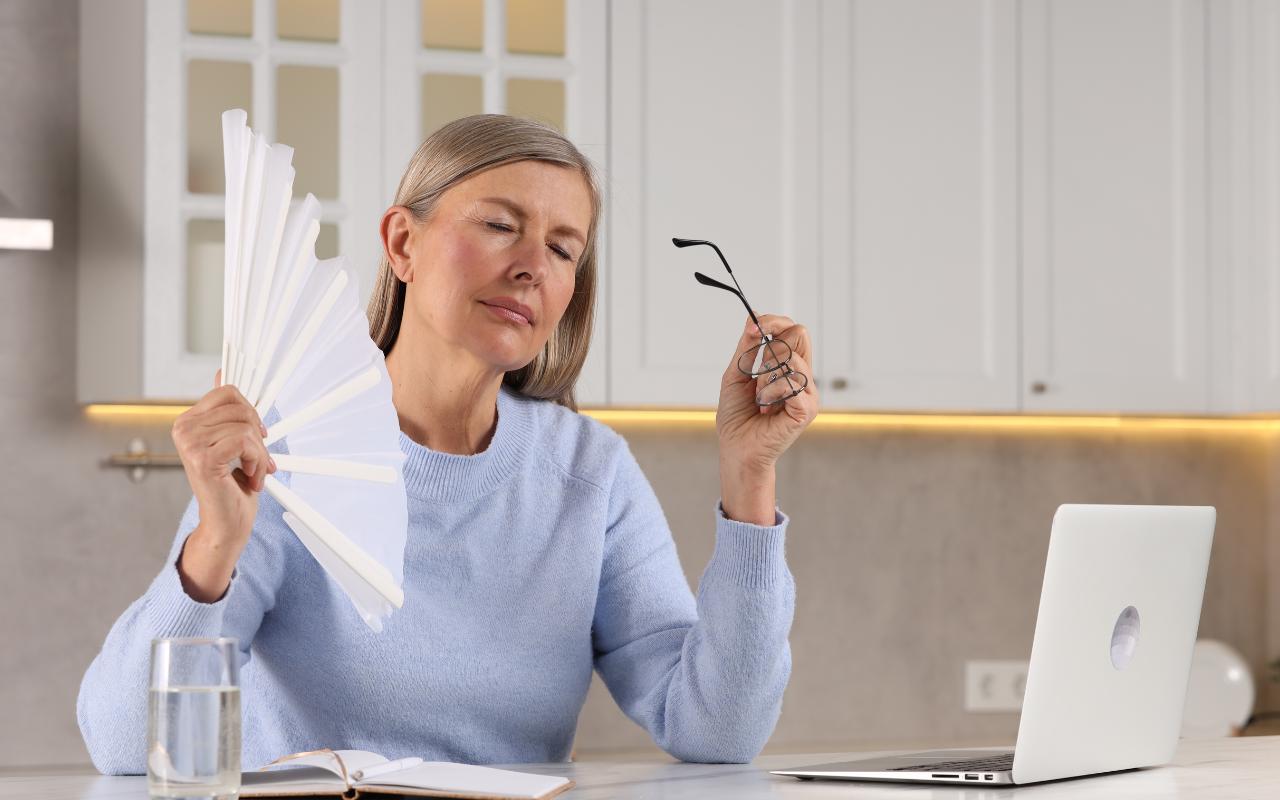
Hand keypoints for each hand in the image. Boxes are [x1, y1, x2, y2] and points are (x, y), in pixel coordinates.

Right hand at [169, 370, 276, 600]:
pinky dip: (257, 461)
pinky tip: (250, 478)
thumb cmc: (233, 485)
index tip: (257, 433)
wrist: (228, 523)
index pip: (229, 391)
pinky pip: (246, 442)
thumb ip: (227, 410)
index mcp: (188, 420)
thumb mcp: (234, 441)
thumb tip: (222, 372)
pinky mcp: (202, 458)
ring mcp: (189, 442)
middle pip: (241, 408)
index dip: (251, 411)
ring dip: (259, 454)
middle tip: (255, 461)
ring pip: (246, 426)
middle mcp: (183, 428)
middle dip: (258, 436)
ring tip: (251, 472)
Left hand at [716, 314, 818, 522]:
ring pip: (792, 358)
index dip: (774, 322)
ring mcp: (808, 393)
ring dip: (765, 377)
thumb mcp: (737, 372)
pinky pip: (792, 383)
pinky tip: (766, 407)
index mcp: (789, 366)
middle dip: (770, 347)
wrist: (736, 447)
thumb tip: (753, 319)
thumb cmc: (737, 415)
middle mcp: (803, 376)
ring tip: (760, 398)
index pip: (793, 330)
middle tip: (756, 374)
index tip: (754, 328)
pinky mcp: (807, 409)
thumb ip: (748, 346)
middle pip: (799, 335)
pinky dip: (771, 391)